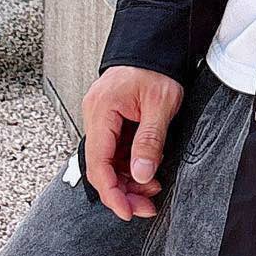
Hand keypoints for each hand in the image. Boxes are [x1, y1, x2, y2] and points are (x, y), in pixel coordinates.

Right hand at [81, 65, 183, 219]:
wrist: (155, 44)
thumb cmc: (157, 67)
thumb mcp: (160, 105)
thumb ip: (149, 141)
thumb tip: (141, 174)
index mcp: (102, 111)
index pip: (98, 163)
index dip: (111, 192)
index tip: (127, 211)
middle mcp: (95, 115)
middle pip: (101, 166)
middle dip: (122, 191)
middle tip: (145, 207)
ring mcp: (102, 118)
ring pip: (108, 161)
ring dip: (128, 180)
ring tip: (152, 190)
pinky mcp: (111, 119)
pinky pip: (115, 150)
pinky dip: (129, 165)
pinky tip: (146, 173)